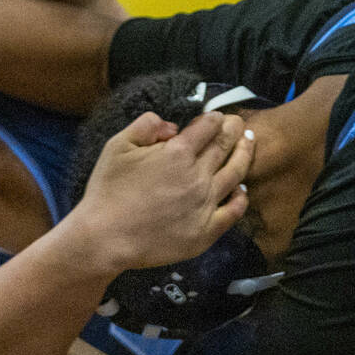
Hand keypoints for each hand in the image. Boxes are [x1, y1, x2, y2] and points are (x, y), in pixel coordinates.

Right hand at [76, 110, 253, 271]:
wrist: (105, 238)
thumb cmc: (107, 190)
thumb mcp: (117, 145)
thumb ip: (146, 125)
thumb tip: (173, 126)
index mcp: (177, 152)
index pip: (207, 126)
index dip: (215, 118)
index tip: (218, 116)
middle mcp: (198, 176)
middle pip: (224, 146)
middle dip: (234, 130)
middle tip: (239, 124)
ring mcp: (205, 204)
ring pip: (235, 173)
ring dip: (244, 154)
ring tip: (249, 144)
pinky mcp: (206, 231)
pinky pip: (233, 211)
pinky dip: (241, 197)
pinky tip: (242, 190)